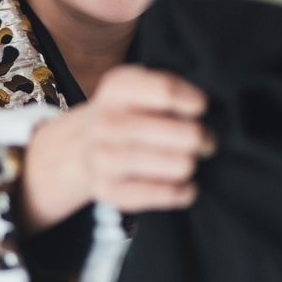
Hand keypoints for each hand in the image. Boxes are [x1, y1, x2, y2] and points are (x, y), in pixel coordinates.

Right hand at [18, 65, 215, 232]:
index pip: (167, 92)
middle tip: (203, 141)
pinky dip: (184, 192)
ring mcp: (104, 159)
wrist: (78, 147)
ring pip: (180, 165)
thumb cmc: (124, 115)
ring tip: (188, 161)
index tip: (200, 108)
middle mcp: (106, 122)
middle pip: (185, 133)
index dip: (195, 102)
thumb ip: (166, 89)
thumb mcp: (136, 87)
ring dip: (192, 164)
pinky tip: (185, 186)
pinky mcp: (109, 191)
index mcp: (117, 88)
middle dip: (203, 138)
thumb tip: (201, 110)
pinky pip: (166, 194)